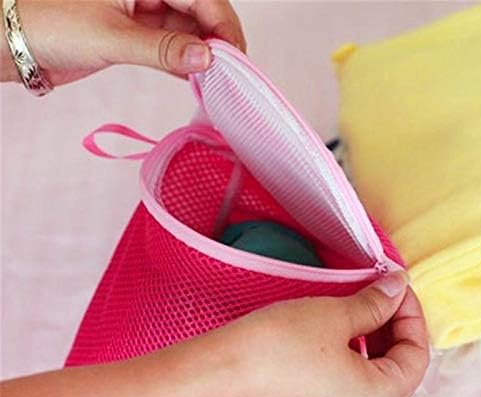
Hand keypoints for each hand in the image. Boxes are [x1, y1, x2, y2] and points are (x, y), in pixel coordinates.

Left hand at [1, 0, 245, 84]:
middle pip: (198, 9)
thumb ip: (163, 49)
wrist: (14, 44)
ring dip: (202, 54)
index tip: (235, 55)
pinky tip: (196, 78)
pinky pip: (170, 45)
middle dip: (216, 39)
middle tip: (230, 71)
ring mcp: (142, 11)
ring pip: (186, 29)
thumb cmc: (49, 24)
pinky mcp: (135, 33)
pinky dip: (184, 62)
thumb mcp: (112, 37)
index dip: (221, 24)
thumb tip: (207, 59)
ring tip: (217, 80)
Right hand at [225, 271, 428, 396]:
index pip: (416, 356)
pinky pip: (347, 386)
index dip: (412, 315)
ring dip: (371, 341)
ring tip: (357, 310)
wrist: (223, 370)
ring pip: (371, 377)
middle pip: (397, 370)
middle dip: (392, 328)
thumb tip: (398, 288)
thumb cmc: (281, 343)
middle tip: (378, 294)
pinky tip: (334, 334)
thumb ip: (375, 303)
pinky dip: (351, 357)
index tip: (396, 286)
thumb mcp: (334, 315)